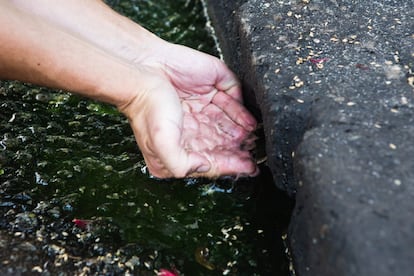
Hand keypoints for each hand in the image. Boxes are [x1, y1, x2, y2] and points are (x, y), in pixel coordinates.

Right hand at [122, 43, 258, 177]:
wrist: (144, 70)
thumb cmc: (149, 107)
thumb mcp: (162, 144)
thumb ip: (181, 164)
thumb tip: (205, 167)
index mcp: (183, 144)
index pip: (212, 159)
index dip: (231, 165)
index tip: (249, 168)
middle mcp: (196, 127)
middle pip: (224, 143)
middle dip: (240, 150)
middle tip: (255, 155)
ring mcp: (206, 106)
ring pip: (231, 125)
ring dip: (244, 134)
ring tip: (254, 140)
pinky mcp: (214, 86)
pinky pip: (234, 102)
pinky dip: (242, 113)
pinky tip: (249, 123)